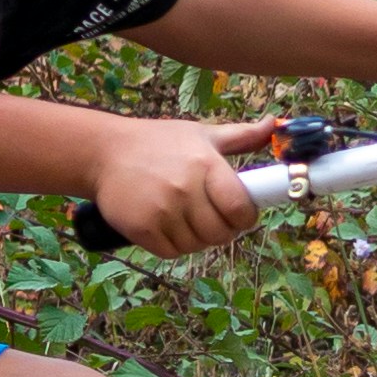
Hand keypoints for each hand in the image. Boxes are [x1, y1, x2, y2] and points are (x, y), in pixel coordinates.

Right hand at [87, 115, 262, 255]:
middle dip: (221, 231)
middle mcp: (185, 188)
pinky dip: (172, 245)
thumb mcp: (200, 134)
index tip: (238, 215)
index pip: (240, 209)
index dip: (245, 218)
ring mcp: (162, 209)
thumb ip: (240, 136)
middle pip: (220, 233)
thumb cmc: (159, 142)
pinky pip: (171, 252)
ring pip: (196, 245)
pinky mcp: (141, 227)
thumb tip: (273, 123)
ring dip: (195, 239)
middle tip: (210, 218)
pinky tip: (166, 226)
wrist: (103, 152)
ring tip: (184, 218)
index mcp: (206, 165)